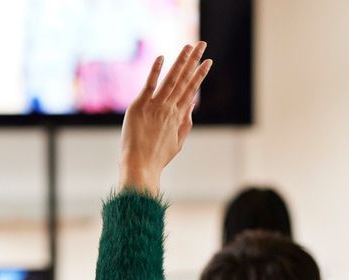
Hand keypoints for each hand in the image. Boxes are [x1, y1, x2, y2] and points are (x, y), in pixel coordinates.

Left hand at [119, 42, 211, 194]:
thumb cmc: (157, 158)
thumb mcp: (177, 142)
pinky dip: (155, 71)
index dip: (200, 75)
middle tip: (202, 44)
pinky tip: (161, 57)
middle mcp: (169, 109)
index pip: (191, 90)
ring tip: (189, 46)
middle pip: (183, 80)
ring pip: (170, 79)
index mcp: (178, 117)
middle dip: (194, 61)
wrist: (140, 166)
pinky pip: (149, 85)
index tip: (208, 62)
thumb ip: (185, 123)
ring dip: (181, 62)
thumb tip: (191, 105)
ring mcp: (154, 107)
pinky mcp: (139, 106)